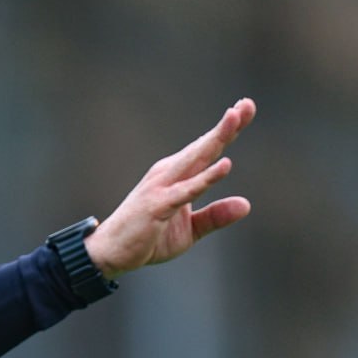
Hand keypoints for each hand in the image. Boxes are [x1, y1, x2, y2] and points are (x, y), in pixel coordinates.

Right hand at [84, 98, 255, 278]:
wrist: (110, 253)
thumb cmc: (147, 238)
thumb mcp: (189, 231)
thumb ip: (215, 216)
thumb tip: (246, 205)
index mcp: (176, 176)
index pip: (206, 150)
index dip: (227, 130)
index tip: (247, 106)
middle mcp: (169, 174)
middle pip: (203, 147)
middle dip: (226, 125)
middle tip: (248, 104)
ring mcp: (162, 188)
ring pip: (195, 160)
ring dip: (216, 139)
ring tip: (236, 119)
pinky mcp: (157, 206)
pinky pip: (186, 191)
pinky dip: (205, 178)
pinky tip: (224, 166)